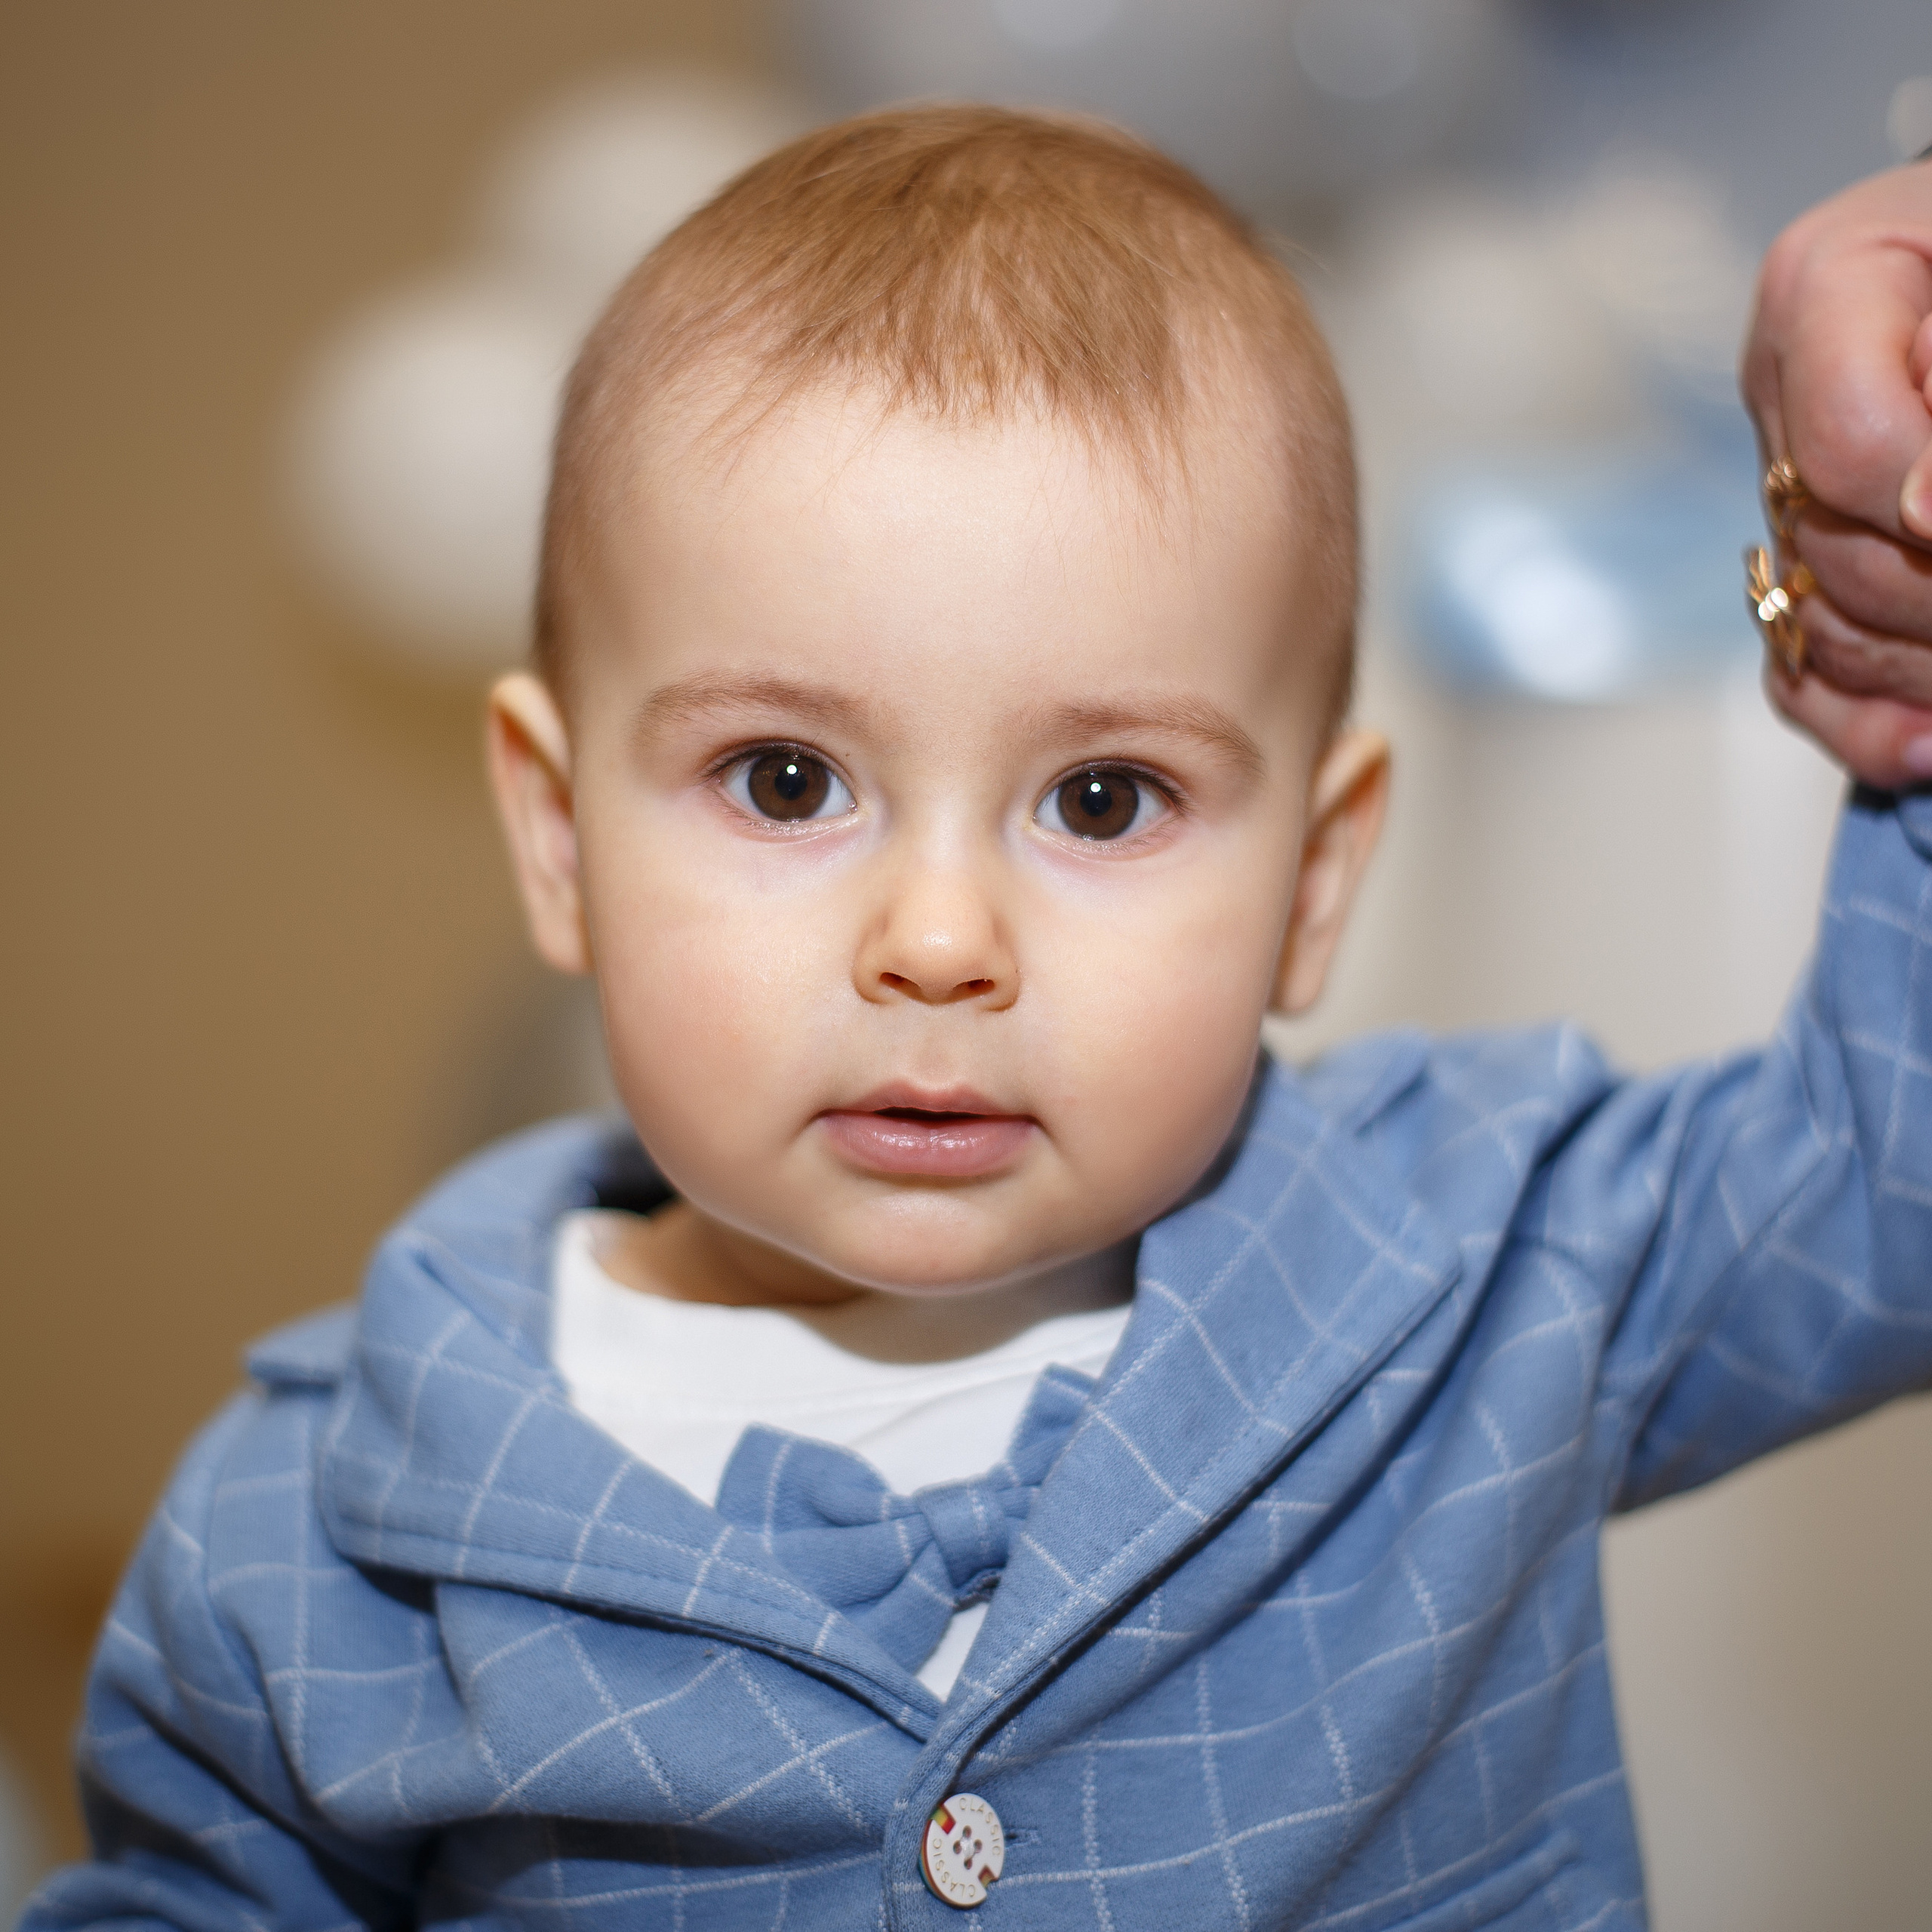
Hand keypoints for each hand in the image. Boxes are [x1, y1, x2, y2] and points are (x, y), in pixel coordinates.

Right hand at [1741, 161, 1931, 788]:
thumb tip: (1921, 509)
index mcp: (1824, 284)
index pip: (1849, 444)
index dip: (1921, 499)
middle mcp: (1782, 397)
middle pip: (1838, 552)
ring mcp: (1783, 490)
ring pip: (1822, 624)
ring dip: (1919, 668)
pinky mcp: (1799, 560)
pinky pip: (1798, 673)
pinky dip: (1862, 724)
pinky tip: (1922, 747)